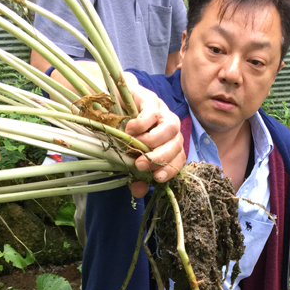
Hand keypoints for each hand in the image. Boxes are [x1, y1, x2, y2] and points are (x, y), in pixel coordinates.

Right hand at [123, 75, 184, 197]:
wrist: (109, 102)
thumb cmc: (121, 132)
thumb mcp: (127, 155)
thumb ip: (135, 173)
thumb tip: (139, 191)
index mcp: (169, 141)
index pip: (179, 158)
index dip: (170, 169)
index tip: (156, 178)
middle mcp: (170, 126)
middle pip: (177, 144)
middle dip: (159, 158)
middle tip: (140, 164)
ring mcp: (163, 111)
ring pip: (171, 128)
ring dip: (152, 141)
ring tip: (133, 144)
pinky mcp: (150, 98)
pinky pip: (153, 113)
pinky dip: (142, 124)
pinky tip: (129, 129)